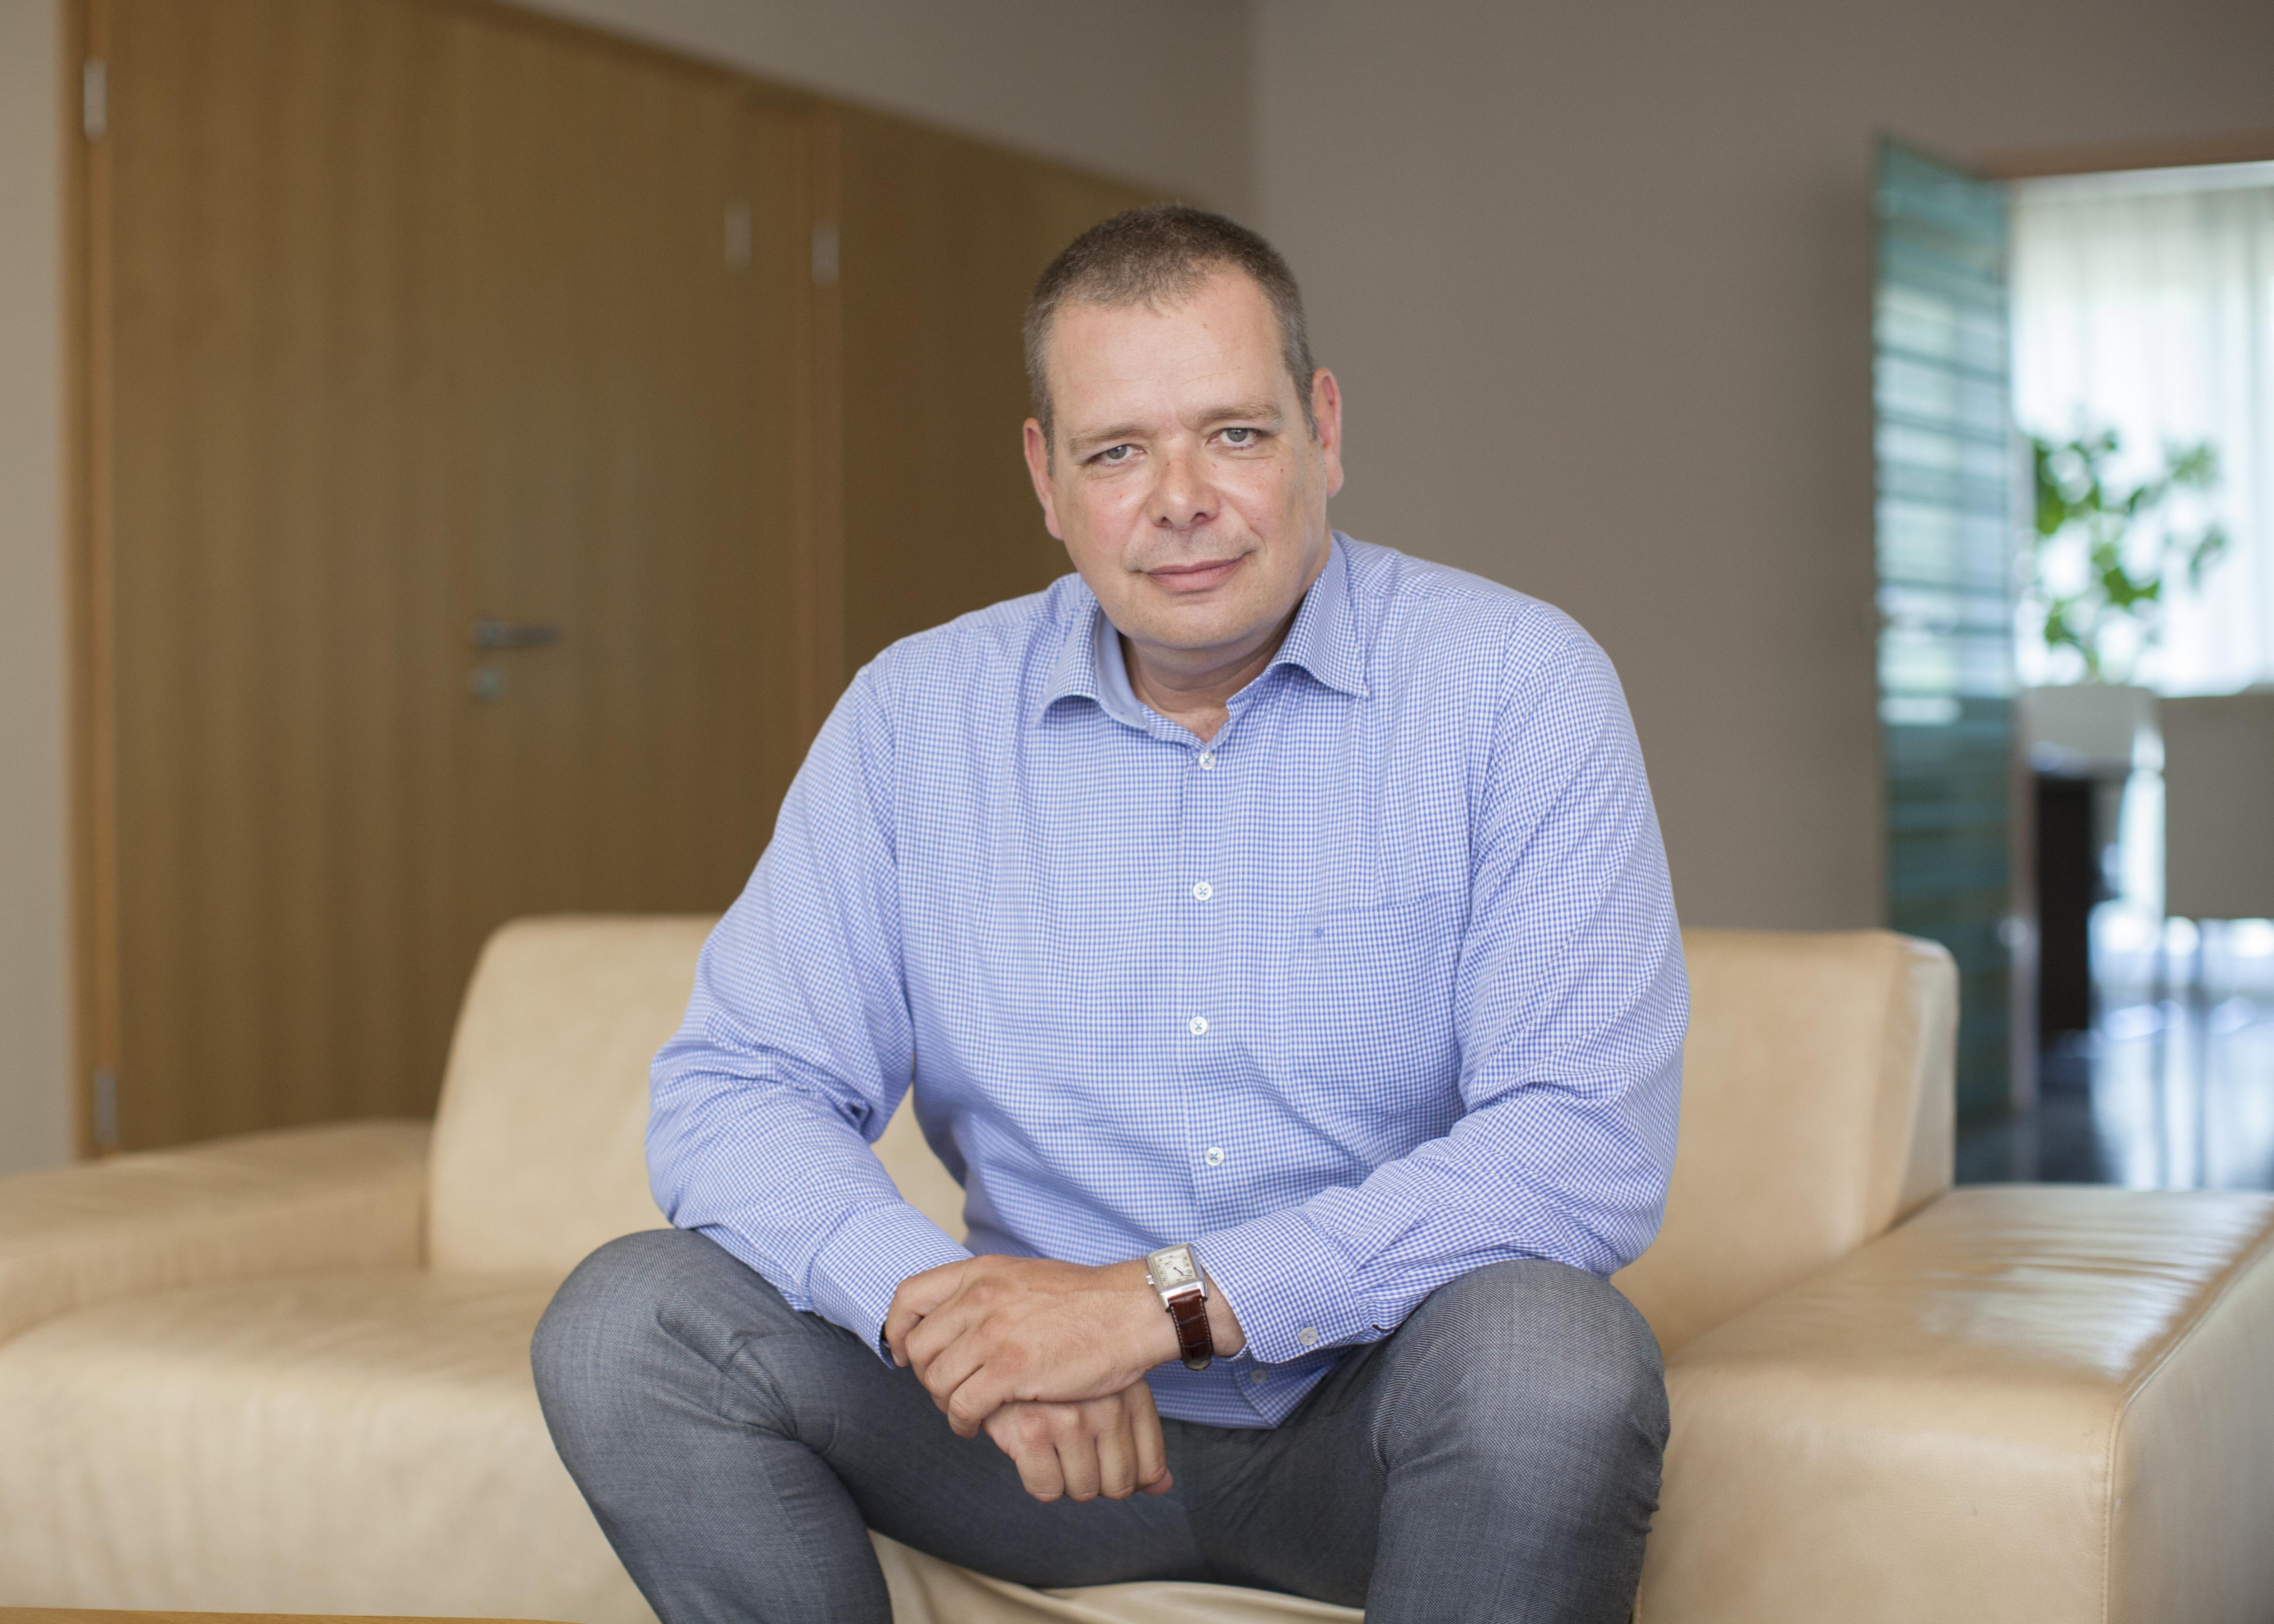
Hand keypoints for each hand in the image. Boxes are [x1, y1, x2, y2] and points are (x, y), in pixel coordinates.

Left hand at [885, 1254, 1243, 1436]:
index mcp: (980, 1272)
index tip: (904, 1352)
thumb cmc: (1085, 1300)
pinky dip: (962, 1422)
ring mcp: (993, 1335)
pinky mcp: (1011, 1372)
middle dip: (926, 1375)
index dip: (897, 1330)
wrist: (1130, 1310)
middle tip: (946, 1390)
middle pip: (918, 1347)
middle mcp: (979, 1299)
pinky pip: (962, 1406)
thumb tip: (958, 1316)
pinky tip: (976, 1426)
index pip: (909, 1297)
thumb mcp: (1024, 1277)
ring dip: (944, 1403)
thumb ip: (987, 1292)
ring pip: (936, 1380)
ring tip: (963, 1412)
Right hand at [982, 1383, 1174, 1503]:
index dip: (1126, 1478)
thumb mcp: (1109, 1395)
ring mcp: (1070, 1417)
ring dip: (1064, 1478)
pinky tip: (1029, 1449)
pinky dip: (1037, 1479)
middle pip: (1118, 1486)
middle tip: (1071, 1449)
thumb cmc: (1058, 1380)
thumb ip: (1139, 1442)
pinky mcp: (1032, 1430)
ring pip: (1083, 1490)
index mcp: (1131, 1393)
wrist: (1001, 1349)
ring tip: (1050, 1443)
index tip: (1103, 1461)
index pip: (1149, 1468)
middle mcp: (1108, 1404)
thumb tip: (1163, 1488)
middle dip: (1093, 1479)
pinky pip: (1047, 1489)